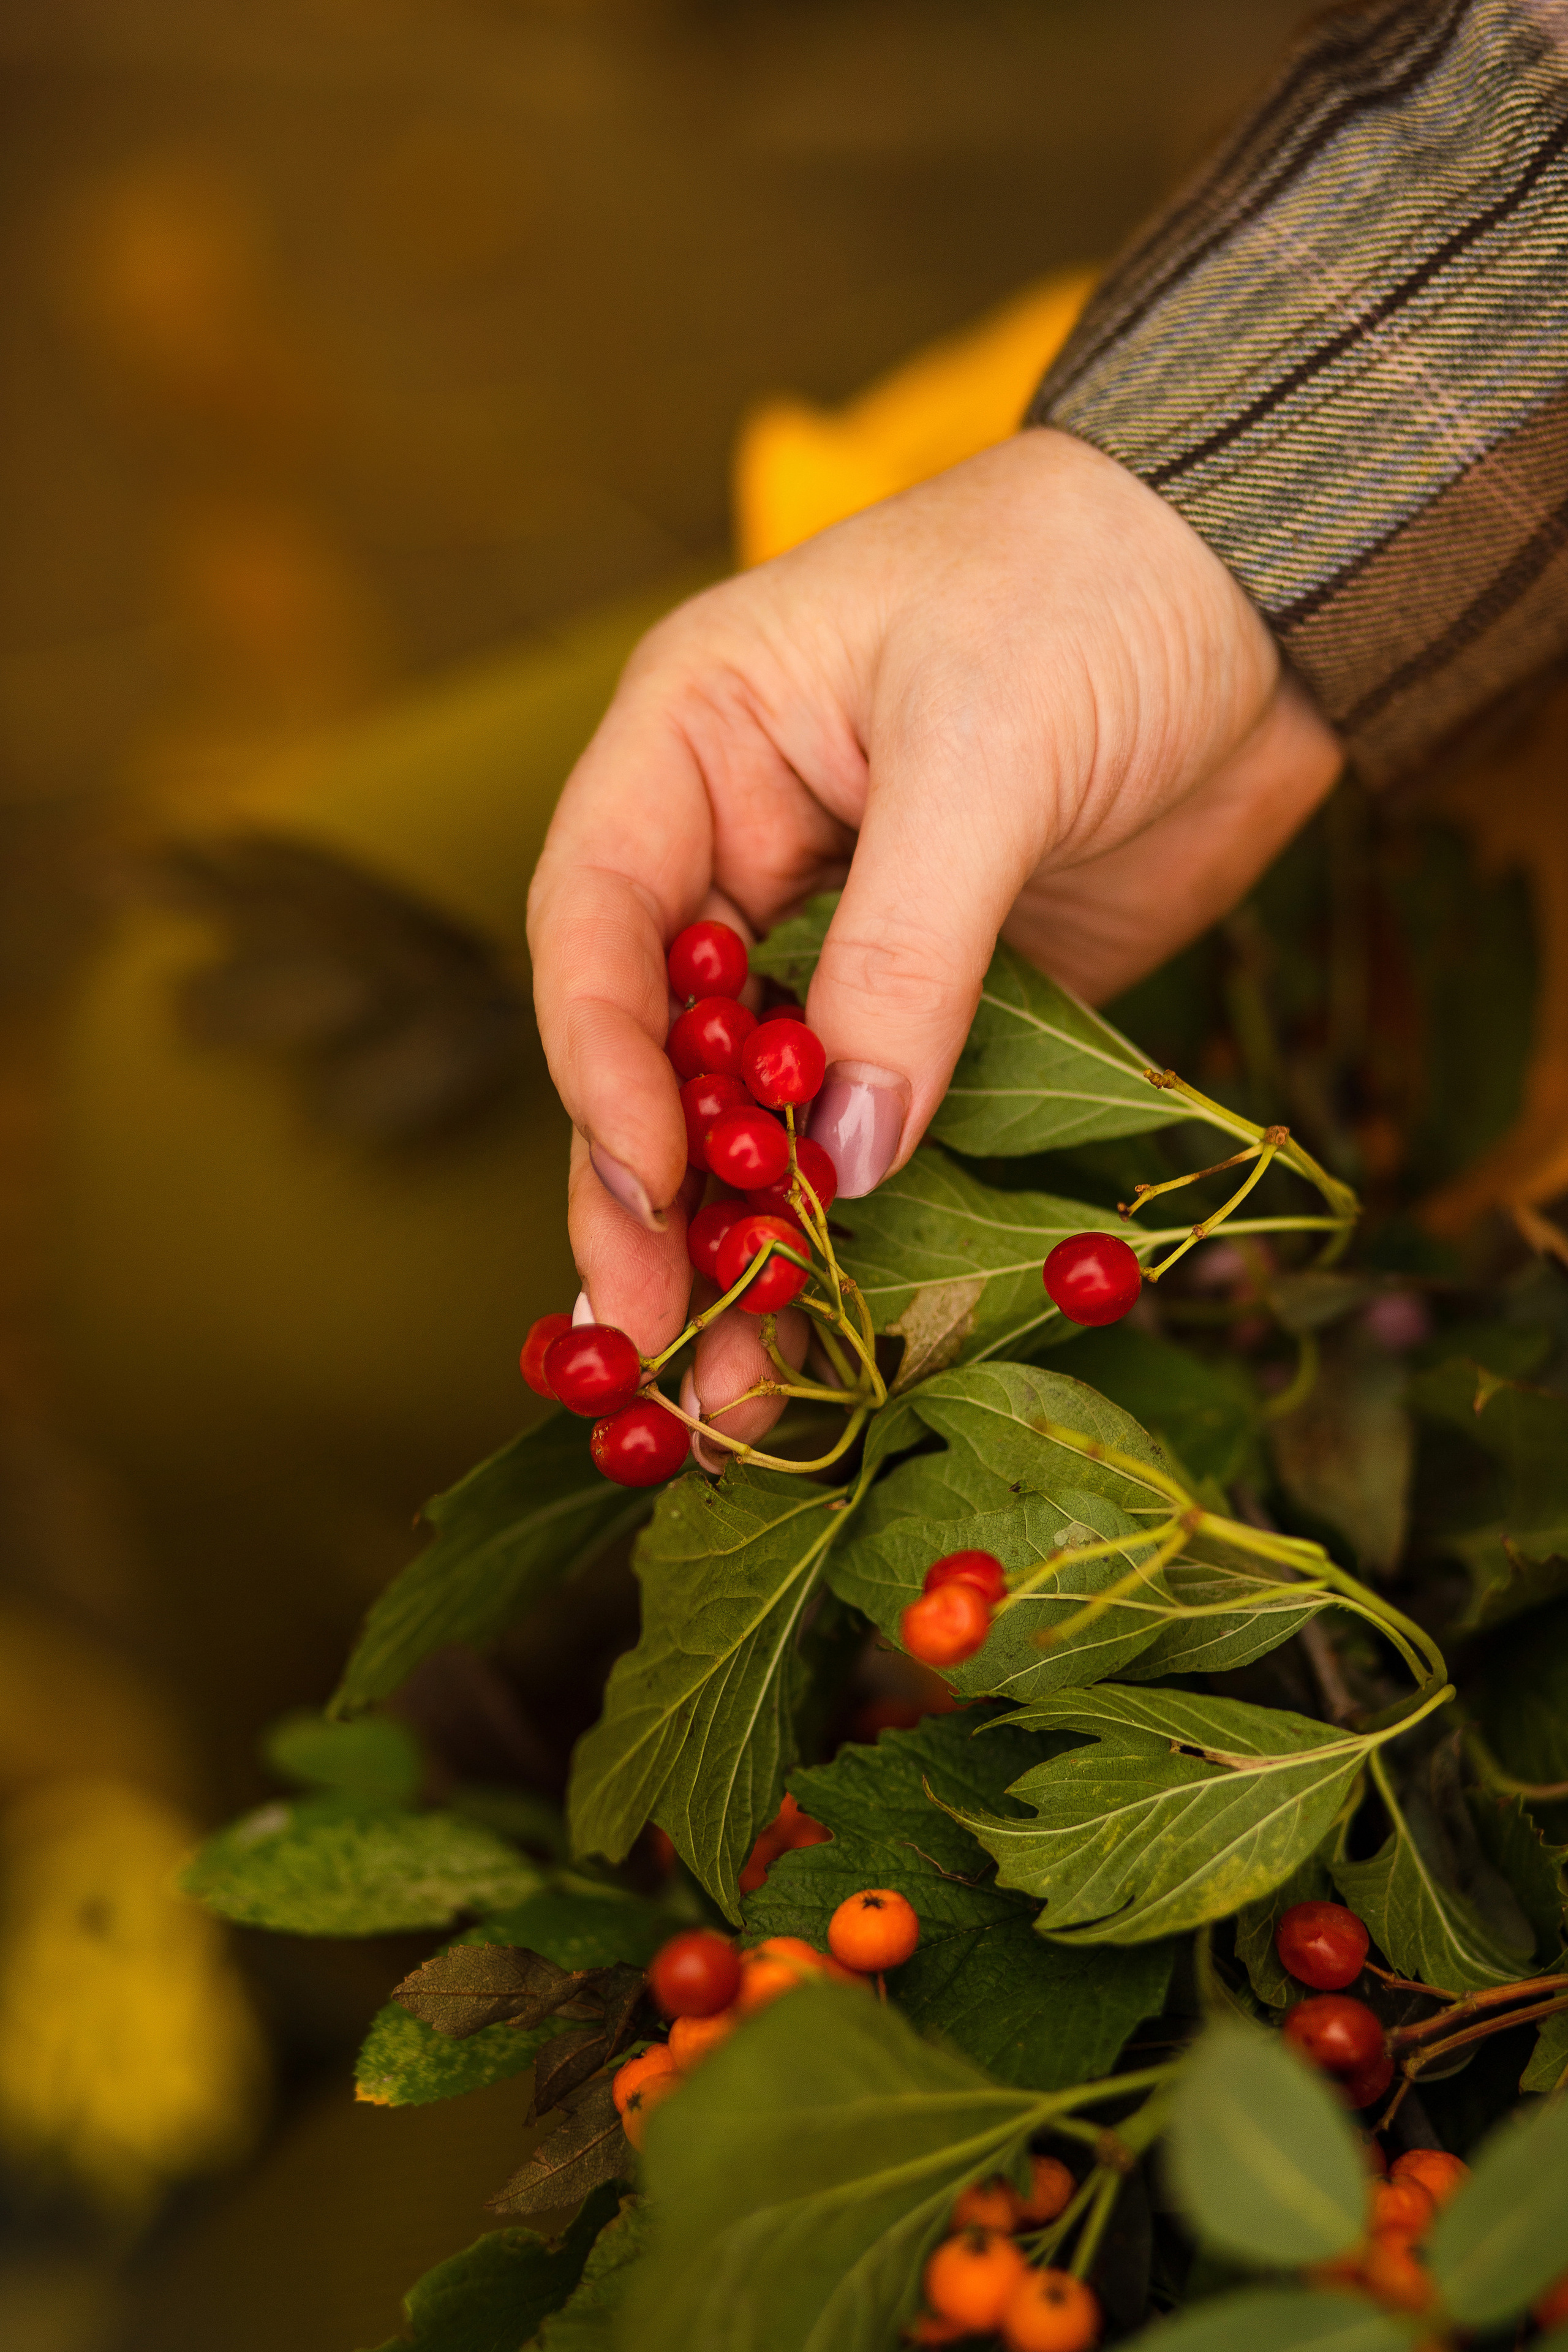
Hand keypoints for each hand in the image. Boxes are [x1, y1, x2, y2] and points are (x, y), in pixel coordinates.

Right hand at [528, 427, 1341, 1452]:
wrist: (1259, 582)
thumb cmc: (1094, 588)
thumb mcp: (986, 745)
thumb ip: (906, 950)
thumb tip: (845, 1158)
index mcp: (691, 749)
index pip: (597, 923)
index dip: (605, 1063)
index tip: (651, 1183)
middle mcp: (735, 860)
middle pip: (652, 1055)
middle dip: (649, 1207)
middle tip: (648, 1350)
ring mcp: (832, 942)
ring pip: (749, 1119)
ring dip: (739, 1249)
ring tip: (726, 1397)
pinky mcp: (932, 1006)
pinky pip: (870, 1130)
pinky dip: (849, 1229)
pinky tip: (830, 1327)